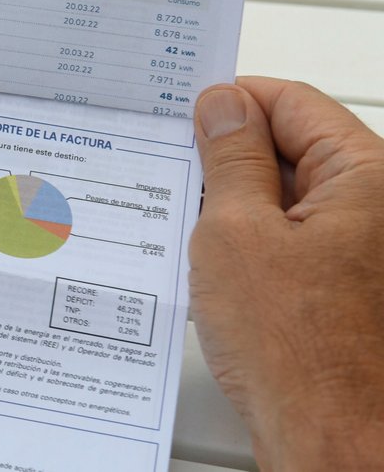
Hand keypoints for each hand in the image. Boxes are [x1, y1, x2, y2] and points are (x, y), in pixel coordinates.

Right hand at [189, 78, 383, 469]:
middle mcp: (382, 208)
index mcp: (368, 177)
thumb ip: (229, 158)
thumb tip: (223, 106)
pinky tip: (223, 273)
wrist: (336, 444)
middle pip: (296, 147)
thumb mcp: (235, 232)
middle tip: (176, 177)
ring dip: (241, 206)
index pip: (291, 102)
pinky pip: (299, 240)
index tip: (183, 116)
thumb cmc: (299, 354)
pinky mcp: (354, 289)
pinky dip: (258, 245)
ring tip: (198, 235)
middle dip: (231, 158)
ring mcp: (370, 251)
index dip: (230, 103)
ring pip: (293, 197)